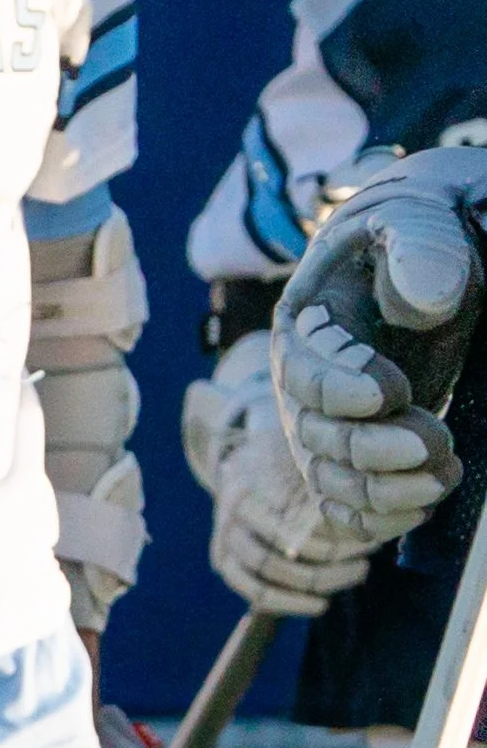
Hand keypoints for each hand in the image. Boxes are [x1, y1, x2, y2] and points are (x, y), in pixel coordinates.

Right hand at [182, 333, 370, 616]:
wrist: (244, 454)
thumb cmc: (287, 454)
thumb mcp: (304, 452)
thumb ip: (330, 476)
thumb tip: (380, 501)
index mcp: (247, 484)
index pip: (290, 527)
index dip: (332, 540)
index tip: (369, 538)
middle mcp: (230, 512)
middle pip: (280, 555)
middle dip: (330, 564)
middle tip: (366, 561)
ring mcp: (224, 536)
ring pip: (268, 577)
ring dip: (317, 583)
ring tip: (356, 574)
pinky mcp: (224, 558)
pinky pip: (253, 592)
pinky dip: (288, 604)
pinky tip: (321, 604)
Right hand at [271, 151, 481, 547]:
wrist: (431, 272)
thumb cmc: (422, 243)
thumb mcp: (422, 226)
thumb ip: (420, 249)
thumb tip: (421, 301)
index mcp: (305, 323)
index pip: (302, 373)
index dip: (339, 389)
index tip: (394, 390)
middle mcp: (302, 382)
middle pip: (314, 436)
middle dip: (374, 449)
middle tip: (437, 439)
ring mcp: (326, 426)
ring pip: (331, 482)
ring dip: (387, 491)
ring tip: (445, 470)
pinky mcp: (354, 461)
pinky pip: (347, 511)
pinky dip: (381, 520)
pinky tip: (427, 502)